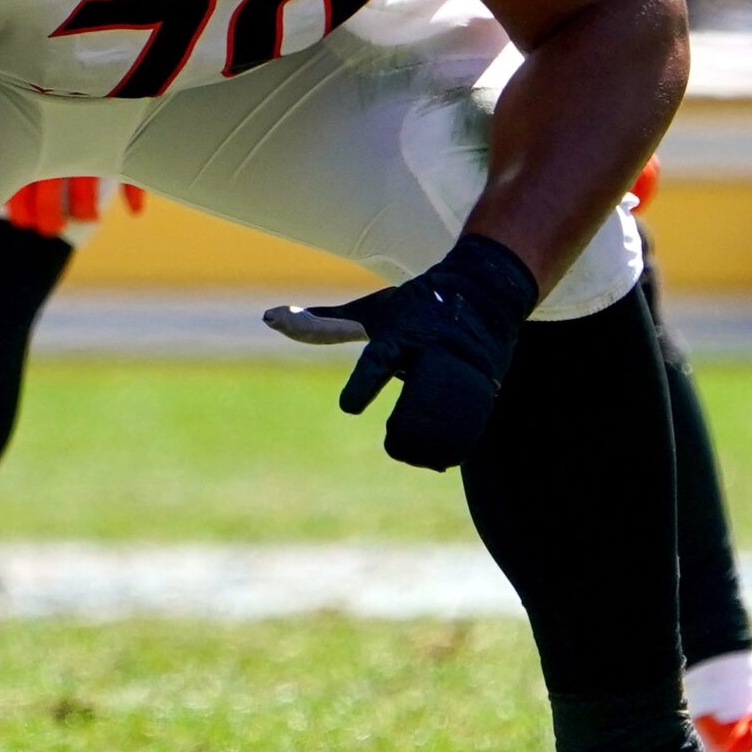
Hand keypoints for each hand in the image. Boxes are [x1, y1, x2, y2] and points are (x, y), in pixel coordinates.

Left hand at [263, 233, 539, 469]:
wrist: (485, 293)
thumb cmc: (414, 306)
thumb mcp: (370, 311)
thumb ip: (321, 324)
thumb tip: (265, 318)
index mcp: (401, 334)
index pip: (378, 361)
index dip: (364, 385)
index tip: (348, 409)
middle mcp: (433, 352)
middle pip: (420, 397)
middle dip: (407, 426)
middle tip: (394, 443)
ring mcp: (464, 371)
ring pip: (446, 418)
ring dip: (427, 442)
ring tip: (408, 450)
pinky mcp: (485, 388)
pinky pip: (468, 428)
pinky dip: (449, 447)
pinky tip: (435, 457)